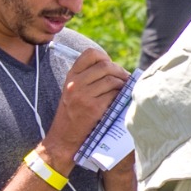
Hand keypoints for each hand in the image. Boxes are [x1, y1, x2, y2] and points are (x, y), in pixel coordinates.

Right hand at [43, 48, 128, 168]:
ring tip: (124, 89)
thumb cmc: (74, 113)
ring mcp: (84, 95)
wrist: (65, 136)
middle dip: (120, 71)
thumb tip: (115, 68)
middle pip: (106, 66)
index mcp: (71, 76)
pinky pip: (114, 95)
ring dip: (123, 84)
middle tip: (125, 79)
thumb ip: (88, 78)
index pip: (90, 54)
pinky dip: (121, 96)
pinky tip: (120, 100)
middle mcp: (75, 83)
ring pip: (112, 80)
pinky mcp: (94, 108)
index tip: (111, 66)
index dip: (105, 57)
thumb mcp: (74, 91)